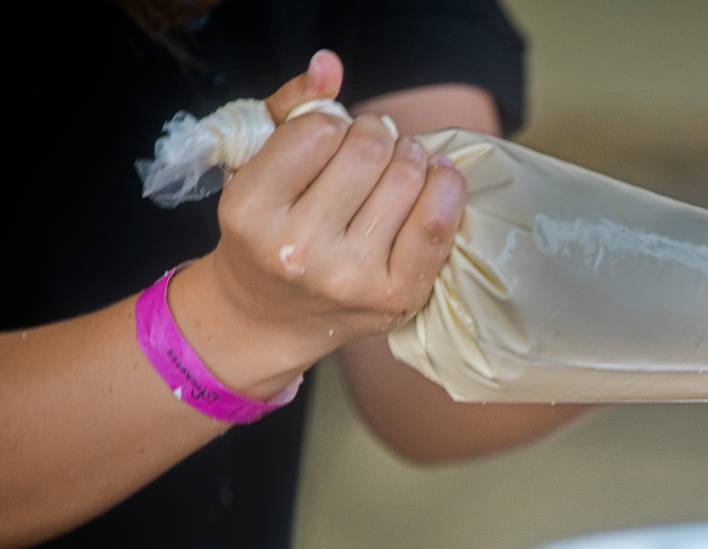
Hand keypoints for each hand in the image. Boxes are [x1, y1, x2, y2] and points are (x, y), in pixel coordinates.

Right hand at [172, 50, 465, 397]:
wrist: (269, 316)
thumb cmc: (267, 229)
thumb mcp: (257, 166)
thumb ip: (291, 108)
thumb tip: (329, 63)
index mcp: (251, 210)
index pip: (319, 130)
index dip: (335, 121)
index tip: (335, 134)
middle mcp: (298, 248)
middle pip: (368, 151)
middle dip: (378, 135)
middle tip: (374, 144)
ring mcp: (350, 277)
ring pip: (407, 179)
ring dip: (411, 157)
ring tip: (401, 161)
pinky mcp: (396, 297)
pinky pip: (436, 226)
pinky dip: (447, 188)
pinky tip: (440, 176)